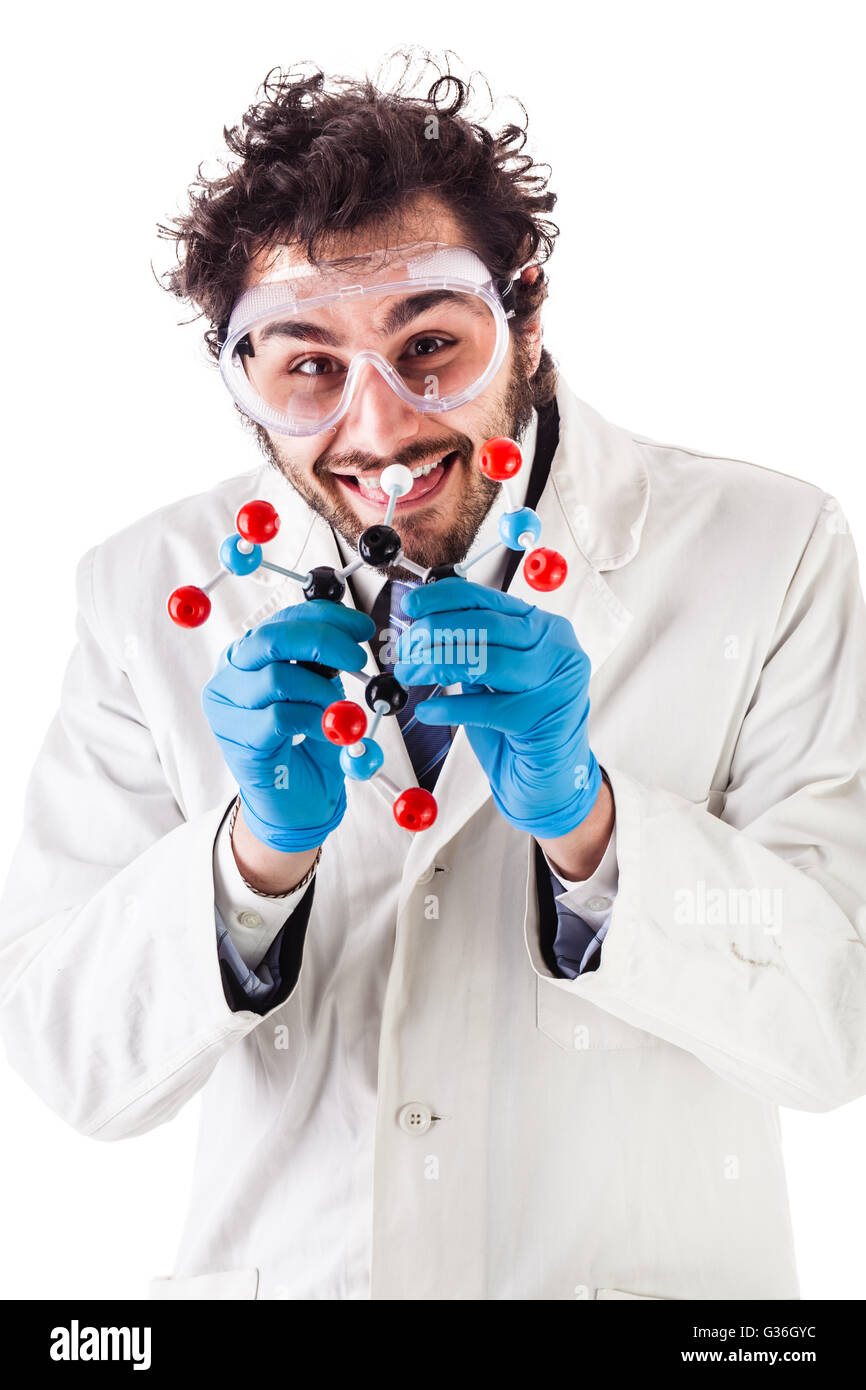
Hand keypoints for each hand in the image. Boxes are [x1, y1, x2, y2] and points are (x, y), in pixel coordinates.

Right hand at [202, 601, 374, 851]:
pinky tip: (327, 733)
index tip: (362, 629)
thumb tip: (350, 636)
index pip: (285, 620)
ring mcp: (226, 706)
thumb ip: (326, 666)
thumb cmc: (308, 747)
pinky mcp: (236, 738)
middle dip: (323, 641)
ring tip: (339, 714)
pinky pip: (281, 717)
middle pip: (272, 639)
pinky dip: (314, 721)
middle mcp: (230, 674)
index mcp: (250, 654)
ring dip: (322, 693)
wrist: (296, 806)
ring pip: (277, 679)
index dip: (327, 618)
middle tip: (358, 659)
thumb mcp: (322, 694)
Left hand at [393, 579, 601, 838]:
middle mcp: (555, 646)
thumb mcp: (496, 672)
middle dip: (434, 633)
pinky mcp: (544, 717)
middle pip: (484, 626)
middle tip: (405, 649)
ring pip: (486, 662)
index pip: (487, 599)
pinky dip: (450, 708)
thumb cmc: (516, 720)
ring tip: (409, 674)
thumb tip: (420, 626)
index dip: (442, 598)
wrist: (546, 774)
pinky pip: (486, 707)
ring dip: (437, 665)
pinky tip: (427, 711)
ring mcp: (556, 681)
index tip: (410, 604)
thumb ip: (472, 645)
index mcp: (541, 625)